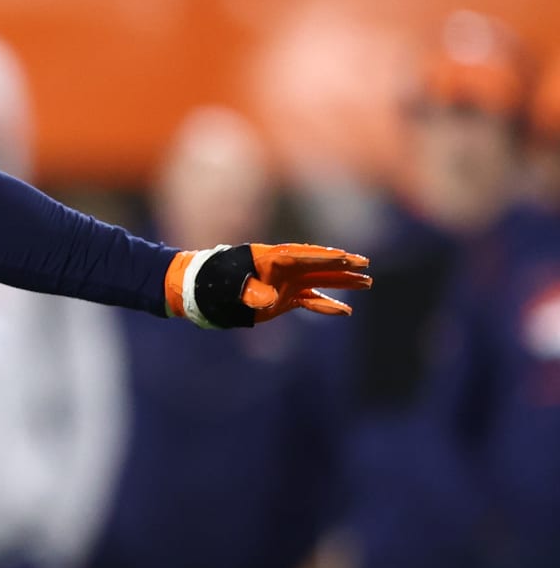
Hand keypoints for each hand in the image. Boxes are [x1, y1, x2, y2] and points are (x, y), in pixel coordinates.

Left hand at [167, 243, 370, 328]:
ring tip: (367, 283)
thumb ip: (251, 291)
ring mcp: (284, 282)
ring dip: (341, 281)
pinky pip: (309, 299)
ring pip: (319, 279)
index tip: (344, 257)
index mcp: (268, 259)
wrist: (201, 292)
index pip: (301, 256)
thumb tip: (271, 299)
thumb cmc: (213, 284)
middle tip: (365, 264)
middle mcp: (281, 268)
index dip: (322, 257)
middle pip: (316, 264)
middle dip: (340, 264)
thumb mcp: (229, 287)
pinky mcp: (283, 297)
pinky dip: (325, 304)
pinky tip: (345, 311)